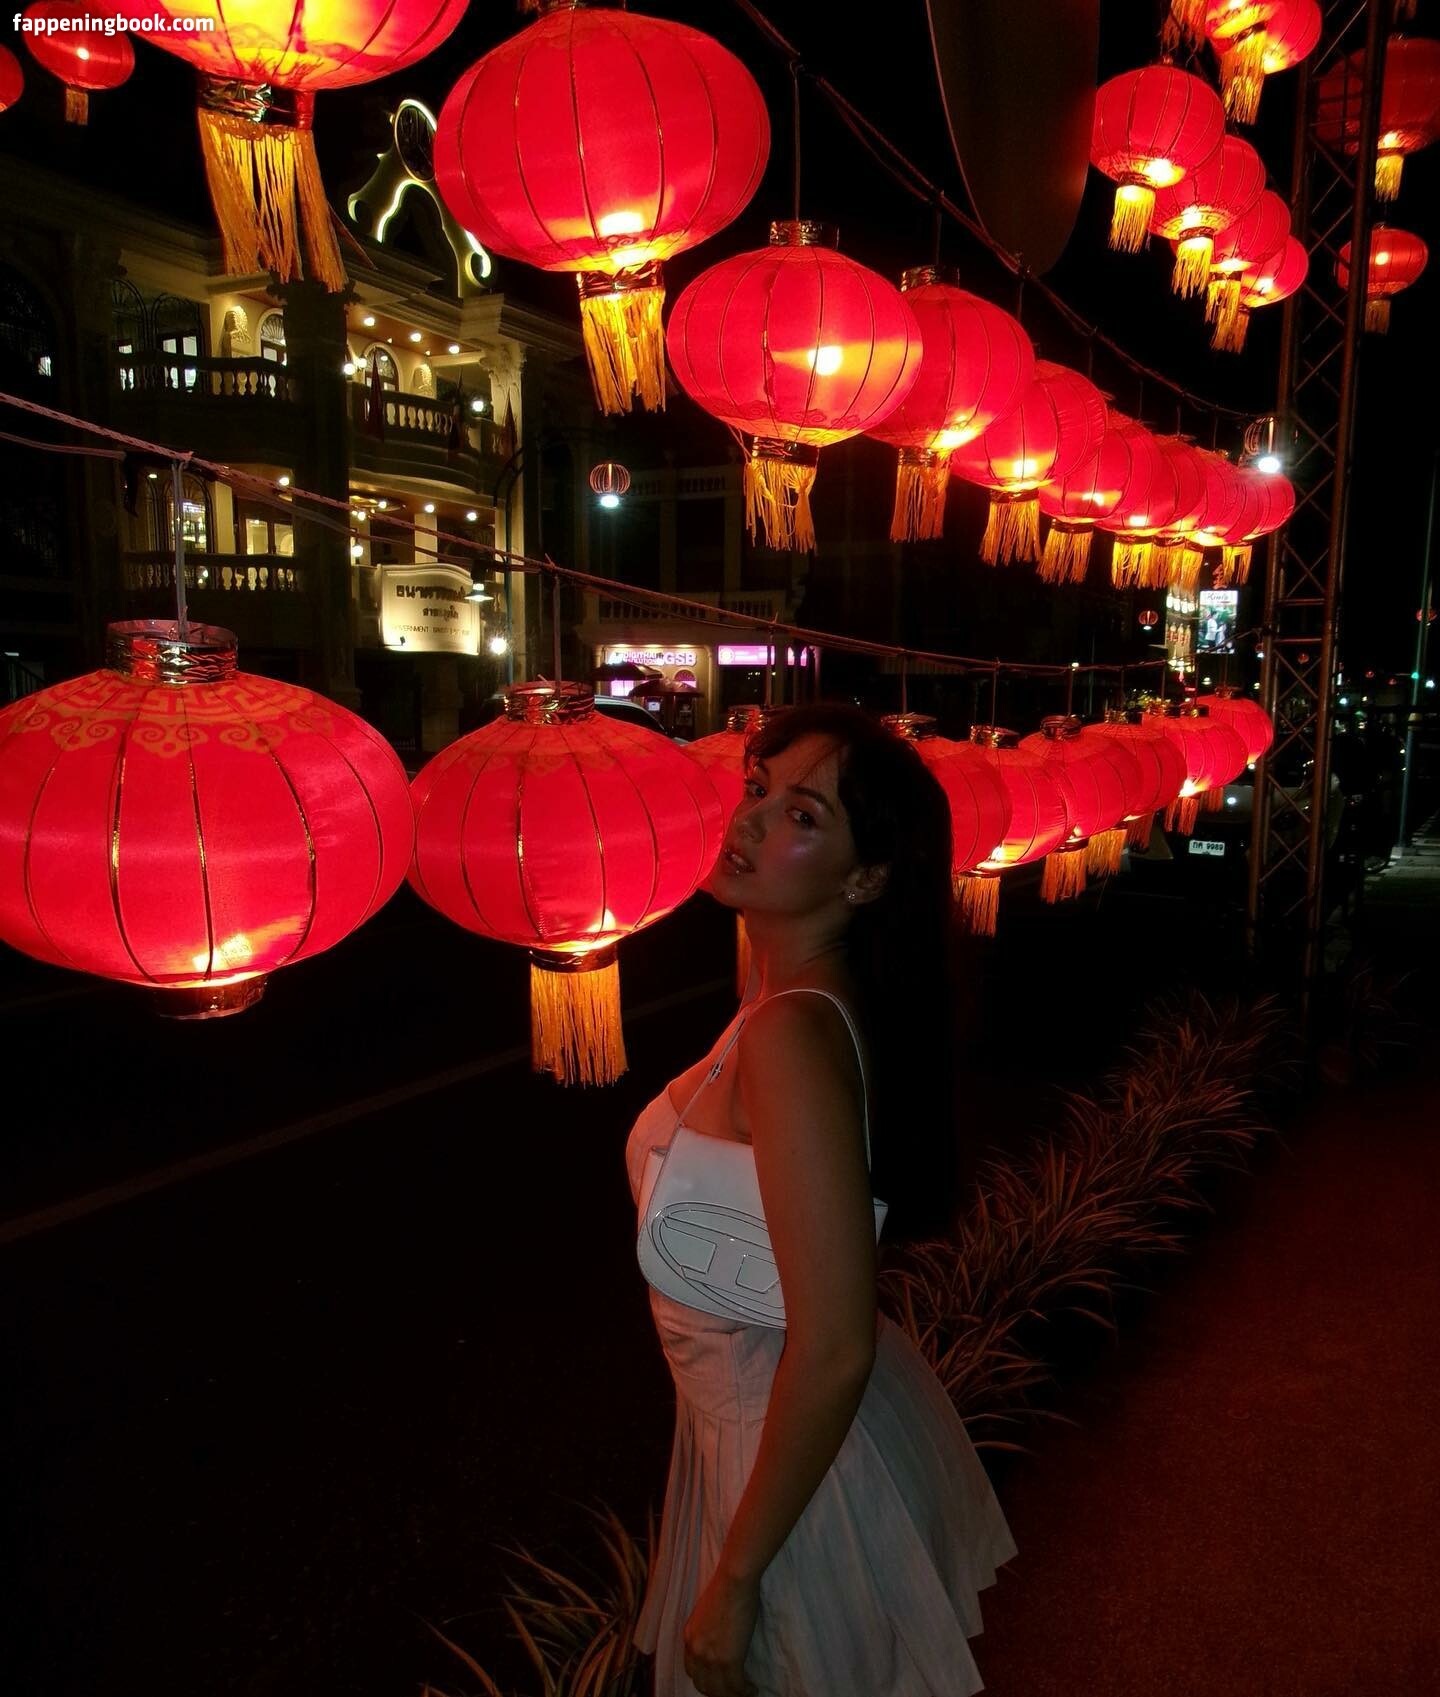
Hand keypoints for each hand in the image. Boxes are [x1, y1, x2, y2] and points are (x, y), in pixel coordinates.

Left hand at [682, 1566, 760, 1696]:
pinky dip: (746, 1691)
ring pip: (719, 1691)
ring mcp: (710, 1657)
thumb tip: (718, 1642)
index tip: (719, 1683)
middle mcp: (696, 1651)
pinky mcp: (728, 1660)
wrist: (734, 1580)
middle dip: (718, 1693)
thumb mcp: (706, 1613)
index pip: (692, 1671)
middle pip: (703, 1686)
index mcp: (689, 1638)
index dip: (706, 1681)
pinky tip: (753, 1689)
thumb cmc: (726, 1588)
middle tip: (733, 1692)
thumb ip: (706, 1631)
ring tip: (745, 1693)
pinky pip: (736, 1686)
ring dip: (733, 1695)